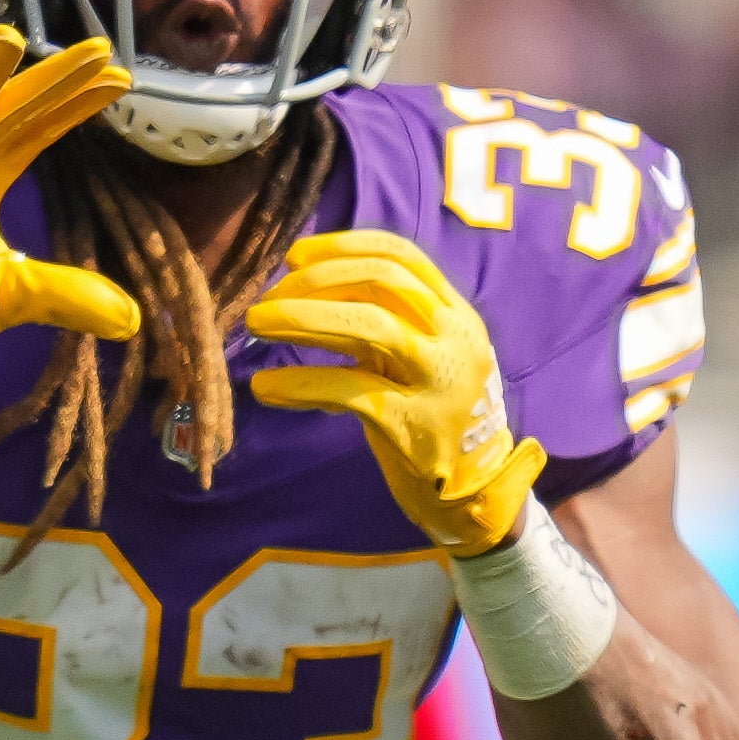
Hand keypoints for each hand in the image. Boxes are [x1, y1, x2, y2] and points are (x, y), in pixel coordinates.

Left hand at [244, 230, 549, 553]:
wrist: (480, 492)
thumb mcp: (423, 358)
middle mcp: (455, 338)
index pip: (401, 256)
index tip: (295, 256)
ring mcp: (440, 382)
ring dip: (303, 317)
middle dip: (317, 280)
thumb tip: (306, 286)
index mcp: (456, 314)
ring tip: (257, 324)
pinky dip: (299, 384)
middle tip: (268, 298)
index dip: (342, 247)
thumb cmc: (437, 417)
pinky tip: (265, 387)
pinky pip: (348, 391)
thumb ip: (383, 322)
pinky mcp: (415, 426)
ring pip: (369, 325)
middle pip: (382, 280)